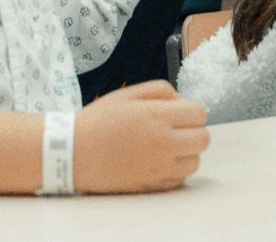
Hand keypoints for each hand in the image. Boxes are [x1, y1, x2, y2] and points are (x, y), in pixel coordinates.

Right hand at [74, 81, 208, 193]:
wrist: (72, 153)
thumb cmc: (99, 120)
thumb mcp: (129, 93)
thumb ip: (162, 90)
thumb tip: (183, 102)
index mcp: (157, 116)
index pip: (200, 114)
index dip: (192, 112)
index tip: (180, 114)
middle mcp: (163, 143)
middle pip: (203, 139)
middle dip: (194, 131)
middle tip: (176, 130)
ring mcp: (158, 168)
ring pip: (195, 161)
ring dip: (187, 152)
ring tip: (167, 147)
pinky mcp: (151, 186)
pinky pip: (180, 179)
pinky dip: (175, 170)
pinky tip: (157, 161)